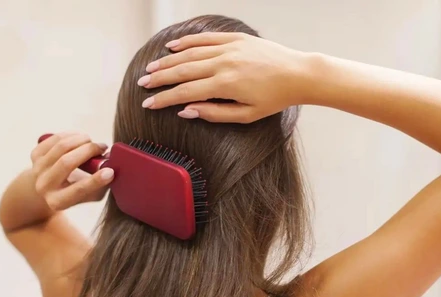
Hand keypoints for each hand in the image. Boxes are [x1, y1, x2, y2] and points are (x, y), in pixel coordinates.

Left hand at [30, 133, 112, 210]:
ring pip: (60, 147)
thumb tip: (112, 168)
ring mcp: (37, 169)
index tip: (111, 171)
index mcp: (58, 202)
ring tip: (92, 141)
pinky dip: (71, 135)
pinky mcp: (34, 155)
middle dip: (88, 151)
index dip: (95, 180)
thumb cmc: (77, 191)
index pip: (78, 190)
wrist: (49, 188)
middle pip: (66, 163)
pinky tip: (80, 137)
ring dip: (80, 140)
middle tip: (103, 147)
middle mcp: (44, 186)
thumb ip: (102, 185)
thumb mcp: (91, 195)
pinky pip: (54, 139)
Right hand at [138, 32, 309, 122]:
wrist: (298, 74)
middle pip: (182, 70)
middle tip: (142, 84)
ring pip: (190, 53)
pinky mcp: (236, 38)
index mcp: (225, 85)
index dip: (164, 98)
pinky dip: (187, 41)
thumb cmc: (275, 99)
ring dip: (168, 60)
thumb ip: (215, 113)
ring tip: (151, 68)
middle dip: (159, 78)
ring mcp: (229, 48)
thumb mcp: (247, 115)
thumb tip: (186, 111)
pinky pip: (206, 38)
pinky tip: (173, 46)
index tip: (148, 104)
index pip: (185, 92)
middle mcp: (223, 63)